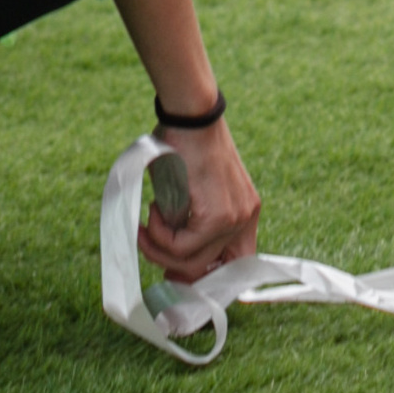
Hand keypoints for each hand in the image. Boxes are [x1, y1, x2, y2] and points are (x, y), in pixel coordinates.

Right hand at [140, 115, 263, 281]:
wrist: (189, 115)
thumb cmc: (183, 146)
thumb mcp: (191, 193)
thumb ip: (189, 226)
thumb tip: (173, 271)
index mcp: (244, 212)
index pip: (233, 265)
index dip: (200, 277)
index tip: (171, 275)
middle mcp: (246, 217)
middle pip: (207, 269)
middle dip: (170, 265)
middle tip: (148, 242)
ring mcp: (235, 218)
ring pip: (191, 262)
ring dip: (159, 247)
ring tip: (148, 221)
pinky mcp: (218, 216)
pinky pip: (181, 247)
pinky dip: (159, 235)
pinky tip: (154, 208)